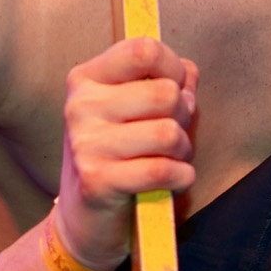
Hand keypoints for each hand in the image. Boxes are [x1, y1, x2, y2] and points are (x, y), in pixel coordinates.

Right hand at [56, 37, 197, 270]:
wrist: (84, 221)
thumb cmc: (117, 159)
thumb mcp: (133, 113)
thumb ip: (163, 84)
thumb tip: (189, 71)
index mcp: (87, 79)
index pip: (144, 50)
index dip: (173, 69)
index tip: (174, 89)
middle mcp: (81, 106)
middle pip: (165, 93)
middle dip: (182, 117)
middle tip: (171, 136)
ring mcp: (86, 143)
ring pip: (168, 133)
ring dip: (182, 151)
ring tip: (169, 160)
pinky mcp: (97, 180)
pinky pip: (162, 170)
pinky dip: (181, 177)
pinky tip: (173, 180)